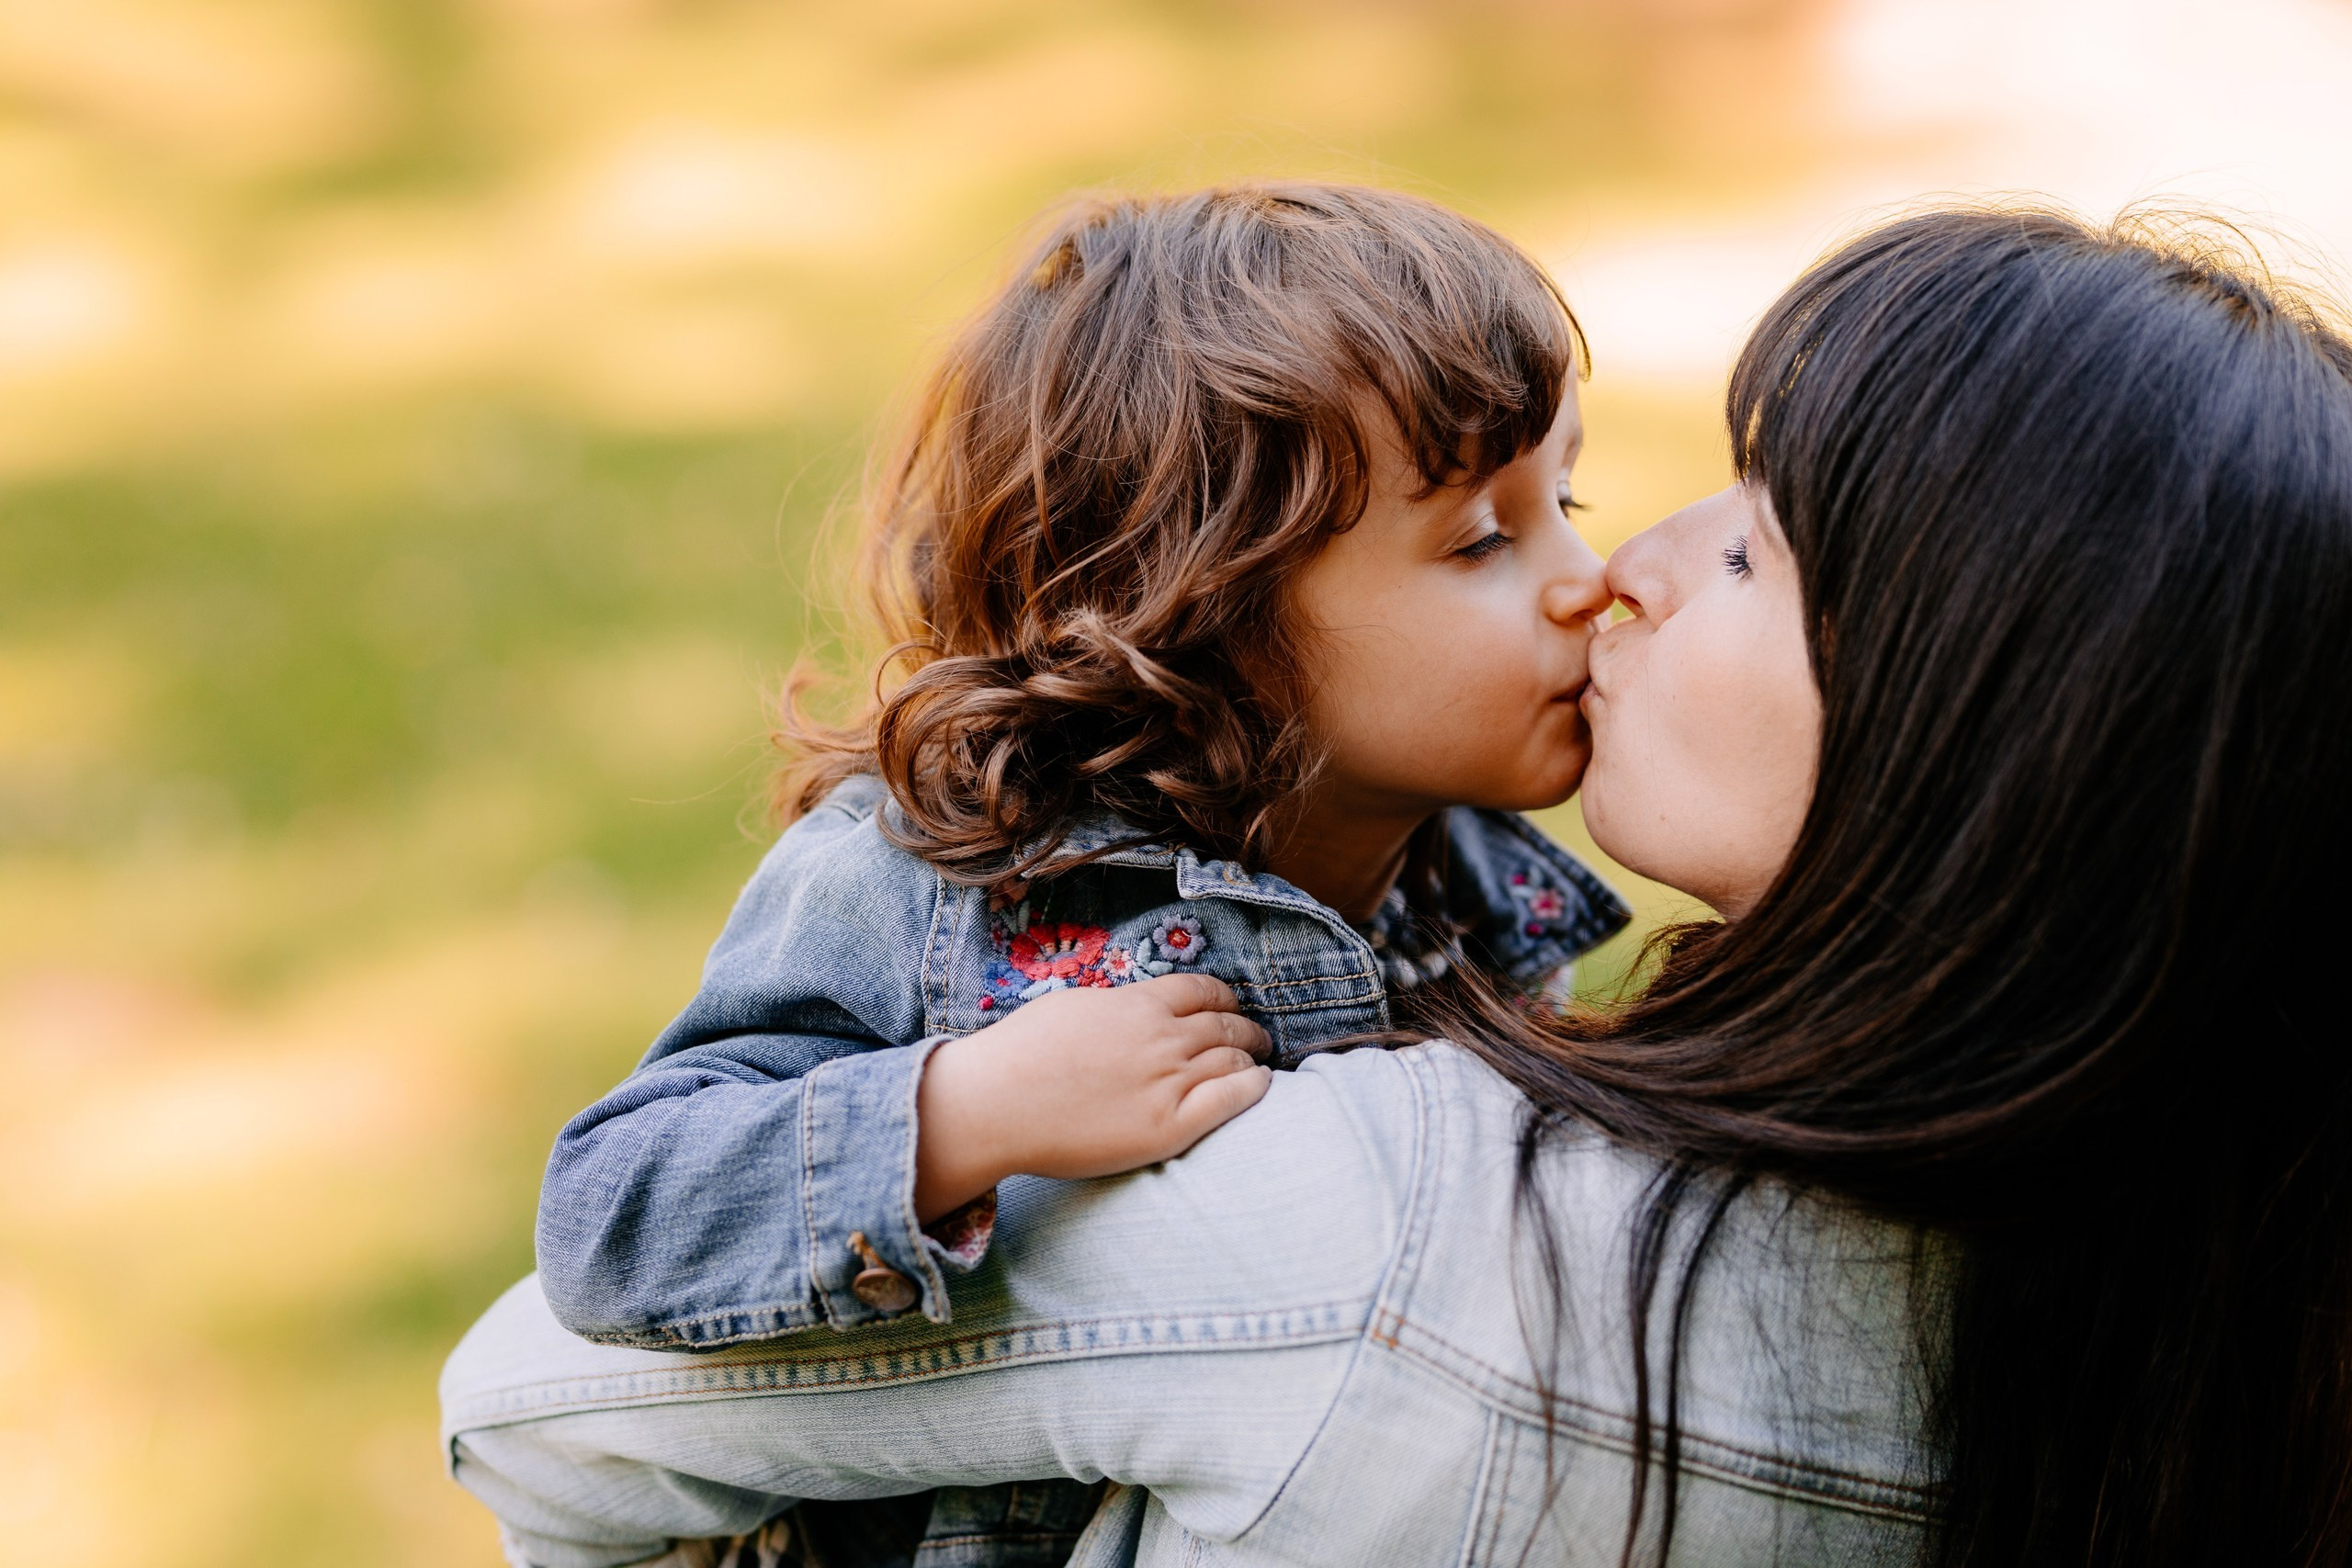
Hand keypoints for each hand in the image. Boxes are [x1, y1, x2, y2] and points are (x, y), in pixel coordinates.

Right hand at [913, 973, 1272, 1220]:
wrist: (997, 1104)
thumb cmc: (1020, 1055)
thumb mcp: (1073, 1007)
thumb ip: (1115, 1008)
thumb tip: (1133, 1011)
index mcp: (1138, 1003)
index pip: (1202, 991)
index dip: (1224, 998)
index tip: (1230, 1006)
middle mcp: (1163, 1037)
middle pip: (1226, 1024)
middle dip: (1246, 1028)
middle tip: (1257, 1036)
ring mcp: (1170, 1080)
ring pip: (1235, 1058)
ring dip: (1252, 1058)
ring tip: (1259, 1064)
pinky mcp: (1171, 1125)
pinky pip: (1233, 1099)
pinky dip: (1254, 1087)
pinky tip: (1260, 1086)